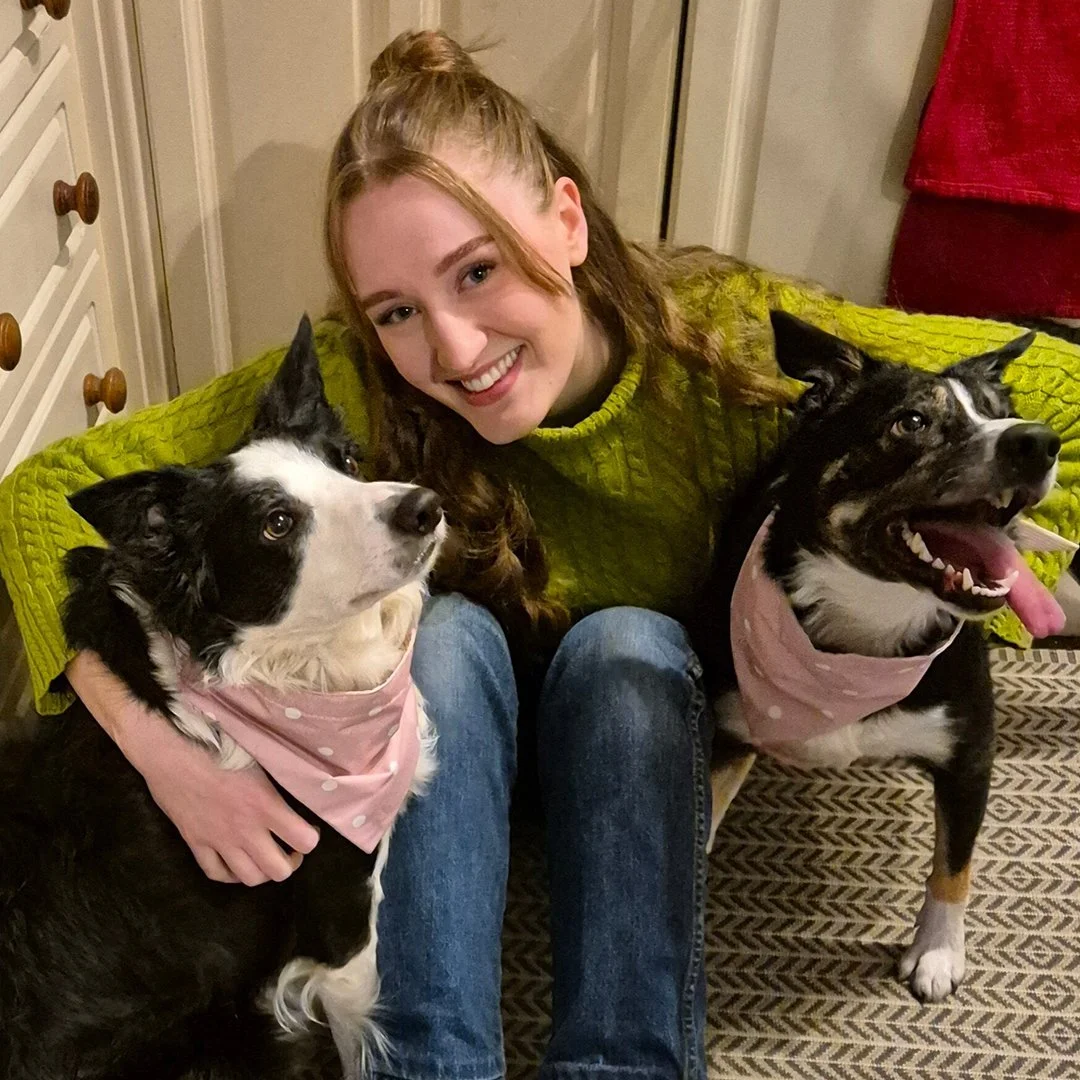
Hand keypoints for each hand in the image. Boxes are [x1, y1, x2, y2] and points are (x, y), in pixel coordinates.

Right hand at [68, 651, 319, 884]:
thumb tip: (302, 776)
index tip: (308, 828)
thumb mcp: (258, 757)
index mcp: (266, 805)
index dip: (311, 839)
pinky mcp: (196, 844)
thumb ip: (278, 778)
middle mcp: (246, 830)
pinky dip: (230, 874)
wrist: (171, 753)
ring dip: (262, 871)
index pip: (304, 841)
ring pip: (249, 879)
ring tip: (265, 854)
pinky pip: (216, 874)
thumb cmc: (217, 745)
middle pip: (279, 871)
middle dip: (290, 862)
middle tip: (289, 847)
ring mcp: (219, 841)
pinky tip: (236, 861)